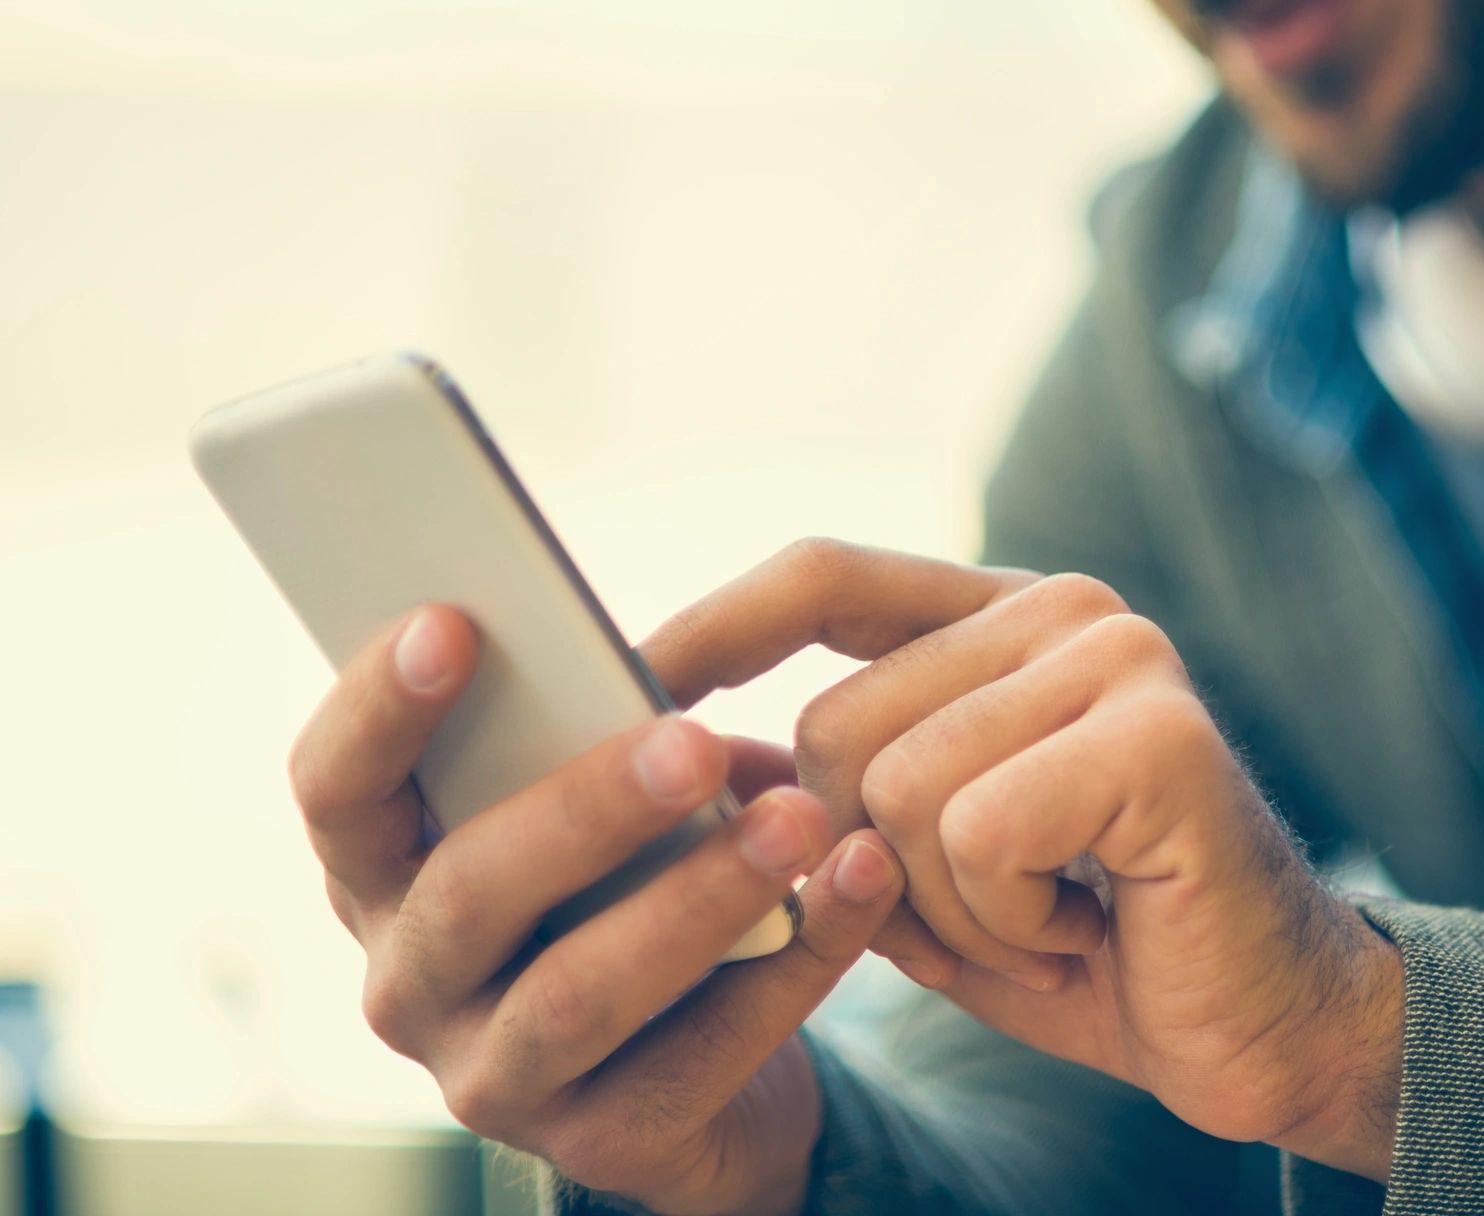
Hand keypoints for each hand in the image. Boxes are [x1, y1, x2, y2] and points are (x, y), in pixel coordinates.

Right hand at [289, 602, 909, 1215]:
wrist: (707, 1078)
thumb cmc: (634, 887)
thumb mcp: (598, 813)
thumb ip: (599, 744)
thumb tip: (666, 674)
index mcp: (388, 874)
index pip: (337, 791)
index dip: (378, 708)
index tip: (454, 621)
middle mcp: (412, 983)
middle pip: (470, 892)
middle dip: (584, 808)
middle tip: (694, 739)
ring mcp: (494, 1078)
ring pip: (580, 993)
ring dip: (698, 896)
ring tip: (798, 820)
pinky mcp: (602, 1145)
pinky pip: (704, 1052)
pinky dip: (795, 961)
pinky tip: (862, 882)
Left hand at [660, 541, 1405, 1180]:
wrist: (1264, 1031)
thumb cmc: (1088, 945)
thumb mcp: (925, 872)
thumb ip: (828, 803)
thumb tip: (681, 758)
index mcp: (1006, 619)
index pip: (827, 577)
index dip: (716, 626)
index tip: (626, 682)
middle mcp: (1066, 610)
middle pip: (836, 725)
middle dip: (880, 865)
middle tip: (998, 906)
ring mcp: (1120, 659)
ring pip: (898, 790)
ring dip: (952, 909)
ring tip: (1048, 918)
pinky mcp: (1158, 735)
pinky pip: (976, 833)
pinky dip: (1007, 921)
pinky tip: (1087, 926)